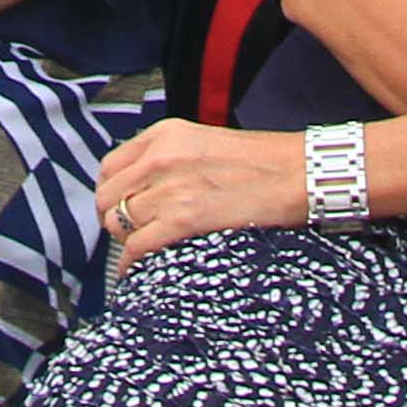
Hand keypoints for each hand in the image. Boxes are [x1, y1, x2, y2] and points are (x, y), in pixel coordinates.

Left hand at [92, 118, 307, 259]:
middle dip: (114, 218)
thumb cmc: (260, 162)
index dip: (111, 191)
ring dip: (125, 241)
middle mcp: (160, 158)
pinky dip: (130, 263)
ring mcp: (170, 189)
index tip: (120, 206)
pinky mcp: (183, 219)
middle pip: (108, 197)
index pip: (110, 166)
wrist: (297, 174)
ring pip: (119, 223)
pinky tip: (134, 271)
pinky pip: (137, 247)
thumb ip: (168, 157)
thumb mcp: (203, 141)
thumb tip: (142, 187)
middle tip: (129, 232)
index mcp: (164, 135)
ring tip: (139, 250)